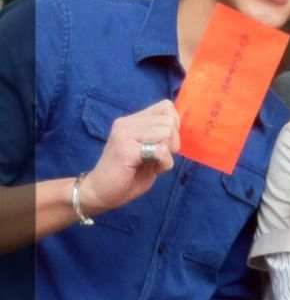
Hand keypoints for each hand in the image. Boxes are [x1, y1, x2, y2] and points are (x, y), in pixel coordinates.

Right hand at [77, 99, 179, 216]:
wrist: (101, 192)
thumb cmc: (127, 174)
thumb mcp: (148, 149)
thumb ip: (160, 135)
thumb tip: (178, 124)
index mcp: (132, 121)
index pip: (166, 107)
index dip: (174, 126)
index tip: (163, 143)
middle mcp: (127, 123)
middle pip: (170, 120)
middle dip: (172, 143)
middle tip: (157, 157)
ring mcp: (124, 134)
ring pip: (167, 132)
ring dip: (168, 153)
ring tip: (152, 163)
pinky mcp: (125, 150)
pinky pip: (160, 150)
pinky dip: (164, 163)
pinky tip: (152, 170)